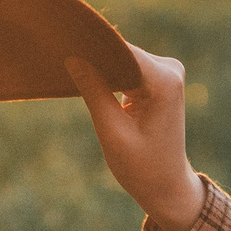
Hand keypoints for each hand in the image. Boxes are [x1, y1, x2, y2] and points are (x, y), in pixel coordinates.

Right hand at [67, 47, 205, 230]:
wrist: (167, 187)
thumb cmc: (142, 168)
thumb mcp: (112, 132)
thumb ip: (93, 91)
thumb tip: (73, 57)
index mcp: (164, 81)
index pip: (120, 51)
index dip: (90, 47)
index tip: (61, 43)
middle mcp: (170, 69)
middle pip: (121, 53)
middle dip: (93, 58)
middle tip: (60, 60)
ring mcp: (167, 73)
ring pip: (121, 60)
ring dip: (99, 67)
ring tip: (70, 72)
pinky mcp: (158, 79)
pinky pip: (126, 69)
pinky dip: (108, 76)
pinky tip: (86, 81)